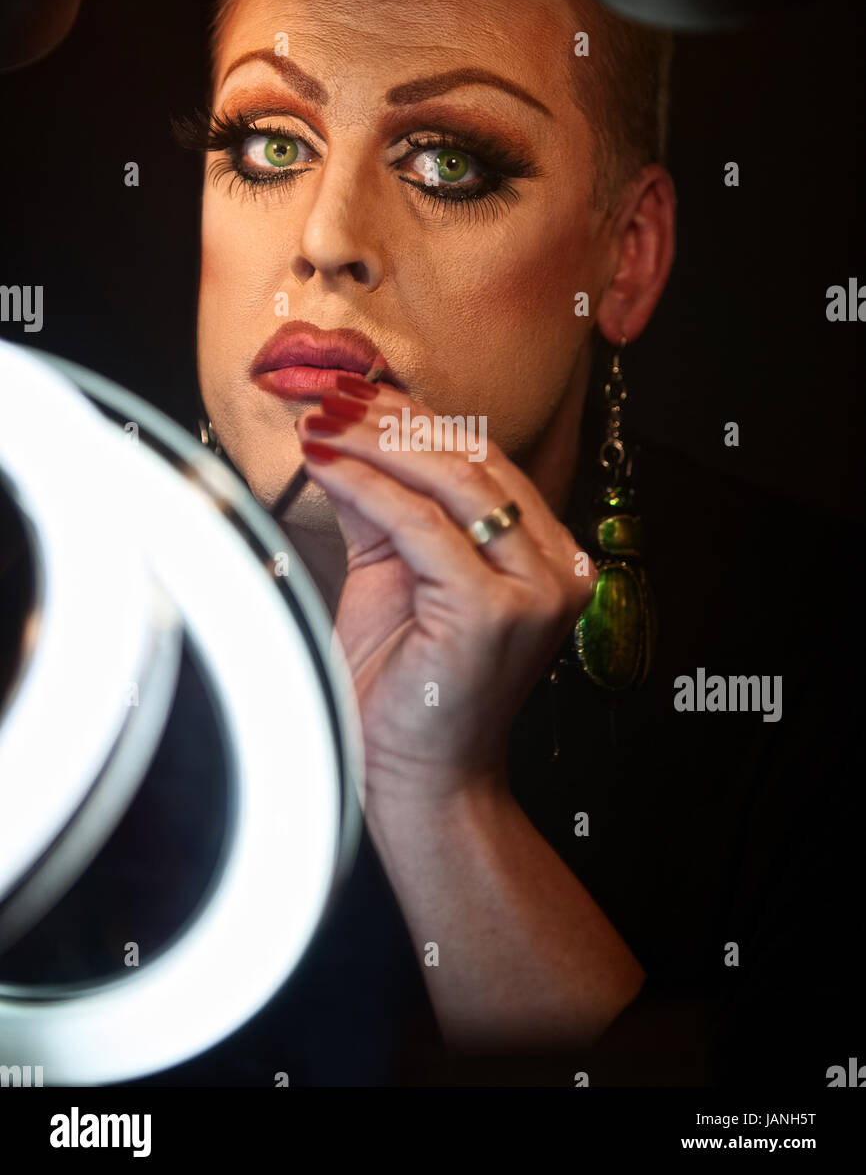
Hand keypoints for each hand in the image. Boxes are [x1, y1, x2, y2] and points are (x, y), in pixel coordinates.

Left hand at [295, 377, 595, 804]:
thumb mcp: (396, 576)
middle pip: (472, 461)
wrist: (420, 780)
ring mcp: (536, 590)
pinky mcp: (497, 612)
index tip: (357, 393)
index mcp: (544, 555)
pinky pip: (422, 527)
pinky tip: (325, 464)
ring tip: (320, 421)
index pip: (483, 462)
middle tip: (330, 397)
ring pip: (452, 482)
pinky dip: (367, 486)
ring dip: (376, 442)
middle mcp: (556, 568)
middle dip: (394, 420)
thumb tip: (347, 437)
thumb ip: (386, 509)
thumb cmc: (407, 686)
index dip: (417, 419)